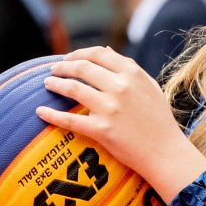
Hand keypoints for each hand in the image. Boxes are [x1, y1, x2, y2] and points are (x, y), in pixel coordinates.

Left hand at [37, 47, 205, 203]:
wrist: (166, 153)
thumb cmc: (160, 121)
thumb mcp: (150, 88)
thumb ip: (129, 68)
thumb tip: (105, 52)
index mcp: (132, 73)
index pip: (98, 55)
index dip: (78, 54)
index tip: (68, 59)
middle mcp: (120, 87)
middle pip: (82, 68)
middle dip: (63, 67)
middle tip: (52, 70)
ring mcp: (110, 108)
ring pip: (73, 89)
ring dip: (55, 84)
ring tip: (47, 84)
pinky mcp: (102, 130)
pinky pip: (70, 120)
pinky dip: (51, 114)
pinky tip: (40, 111)